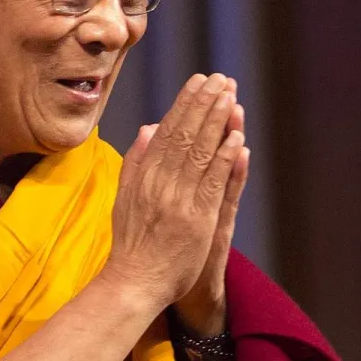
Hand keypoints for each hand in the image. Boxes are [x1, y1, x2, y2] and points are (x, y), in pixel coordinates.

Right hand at [101, 73, 246, 317]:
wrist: (134, 281)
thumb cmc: (132, 243)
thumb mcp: (125, 197)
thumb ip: (136, 162)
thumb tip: (147, 128)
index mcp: (143, 177)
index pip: (166, 132)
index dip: (184, 105)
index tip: (197, 82)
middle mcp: (159, 184)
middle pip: (185, 136)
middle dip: (203, 104)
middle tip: (219, 79)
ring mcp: (178, 201)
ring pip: (199, 153)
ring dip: (216, 122)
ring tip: (230, 96)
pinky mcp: (197, 220)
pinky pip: (212, 183)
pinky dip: (224, 159)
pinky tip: (235, 137)